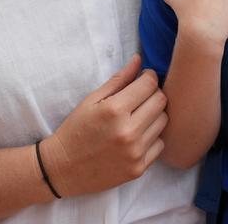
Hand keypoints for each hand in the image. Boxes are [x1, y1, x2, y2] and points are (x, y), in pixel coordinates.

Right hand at [38, 55, 167, 196]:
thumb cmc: (76, 129)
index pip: (149, 84)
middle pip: (161, 101)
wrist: (64, 168)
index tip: (144, 77)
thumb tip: (139, 60)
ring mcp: (135, 152)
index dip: (149, 76)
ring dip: (154, 115)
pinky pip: (160, 144)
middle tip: (141, 96)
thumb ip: (119, 79)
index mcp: (114, 110)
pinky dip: (152, 137)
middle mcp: (128, 131)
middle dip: (153, 93)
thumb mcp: (92, 100)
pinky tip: (136, 136)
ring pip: (163, 122)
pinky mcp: (139, 168)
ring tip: (137, 116)